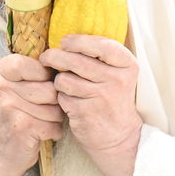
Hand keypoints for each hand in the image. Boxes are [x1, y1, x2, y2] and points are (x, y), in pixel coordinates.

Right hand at [0, 53, 64, 175]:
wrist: (0, 153)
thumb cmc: (15, 115)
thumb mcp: (16, 87)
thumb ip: (34, 71)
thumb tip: (66, 60)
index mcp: (0, 71)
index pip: (38, 63)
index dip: (47, 77)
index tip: (40, 87)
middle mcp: (1, 86)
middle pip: (51, 87)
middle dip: (53, 102)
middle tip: (37, 110)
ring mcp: (10, 107)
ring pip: (56, 106)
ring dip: (54, 117)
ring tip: (38, 121)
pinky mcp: (21, 126)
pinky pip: (55, 124)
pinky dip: (53, 132)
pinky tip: (39, 134)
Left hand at [40, 34, 142, 175]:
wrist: (119, 136)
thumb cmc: (113, 98)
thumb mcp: (118, 73)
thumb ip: (100, 55)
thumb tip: (65, 39)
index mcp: (127, 65)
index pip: (101, 44)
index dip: (78, 41)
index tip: (64, 42)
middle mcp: (116, 80)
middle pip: (74, 60)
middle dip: (55, 56)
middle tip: (47, 57)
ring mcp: (101, 97)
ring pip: (64, 78)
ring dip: (59, 81)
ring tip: (65, 85)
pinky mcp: (85, 112)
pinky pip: (62, 96)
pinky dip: (61, 97)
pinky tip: (70, 101)